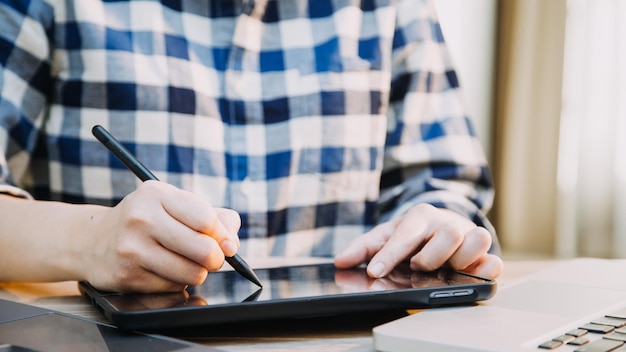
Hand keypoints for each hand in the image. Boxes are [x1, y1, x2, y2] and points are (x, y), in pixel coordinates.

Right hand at [81, 181, 240, 292]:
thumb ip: (214, 217)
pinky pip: (173, 287)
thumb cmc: (145, 221)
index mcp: (156, 194)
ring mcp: (132, 248)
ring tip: (186, 263)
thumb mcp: (174, 205)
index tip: (226, 244)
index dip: (223, 235)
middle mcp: (142, 218)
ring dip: (197, 272)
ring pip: (191, 273)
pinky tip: (164, 271)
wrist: (92, 241)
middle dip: (215, 258)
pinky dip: (177, 282)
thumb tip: (232, 242)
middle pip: (203, 249)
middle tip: (211, 258)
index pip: (206, 218)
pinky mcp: (127, 275)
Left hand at [334, 203, 502, 279]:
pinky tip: (474, 273)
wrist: (439, 228)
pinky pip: (494, 259)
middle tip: (419, 265)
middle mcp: (447, 222)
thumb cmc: (412, 234)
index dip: (389, 255)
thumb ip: (363, 248)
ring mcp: (468, 236)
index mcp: (420, 215)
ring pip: (476, 241)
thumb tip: (341, 260)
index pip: (404, 235)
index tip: (374, 272)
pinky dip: (487, 268)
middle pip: (447, 234)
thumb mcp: (386, 236)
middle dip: (430, 257)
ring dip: (458, 259)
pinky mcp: (484, 254)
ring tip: (445, 268)